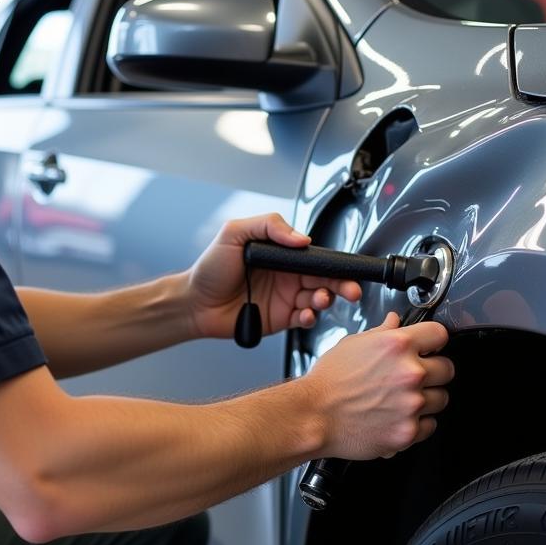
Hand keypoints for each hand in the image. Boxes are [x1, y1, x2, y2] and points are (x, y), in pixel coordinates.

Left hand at [186, 213, 361, 340]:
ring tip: (319, 300)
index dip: (334, 263)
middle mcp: (288, 276)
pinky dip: (311, 317)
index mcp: (282, 254)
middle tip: (350, 290)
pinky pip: (305, 318)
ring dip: (326, 300)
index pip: (315, 256)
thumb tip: (301, 237)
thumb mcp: (234, 233)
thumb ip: (269, 226)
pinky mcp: (281, 318)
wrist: (195, 303)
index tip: (346, 268)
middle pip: (325, 279)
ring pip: (319, 299)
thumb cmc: (210, 267)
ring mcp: (286, 298)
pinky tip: (306, 314)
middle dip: (342, 285)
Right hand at [306, 313, 453, 459]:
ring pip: (442, 398)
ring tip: (403, 399)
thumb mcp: (353, 344)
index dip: (434, 340)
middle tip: (415, 376)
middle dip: (434, 371)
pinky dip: (418, 423)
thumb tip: (395, 322)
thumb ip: (381, 332)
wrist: (313, 415)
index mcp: (397, 345)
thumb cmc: (328, 381)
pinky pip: (430, 426)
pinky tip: (399, 416)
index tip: (431, 347)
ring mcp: (412, 404)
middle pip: (448, 369)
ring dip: (427, 398)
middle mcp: (410, 373)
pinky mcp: (408, 431)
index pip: (440, 334)